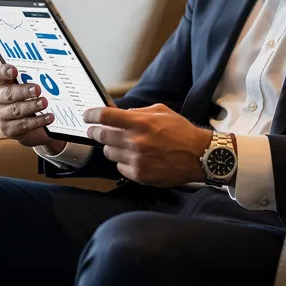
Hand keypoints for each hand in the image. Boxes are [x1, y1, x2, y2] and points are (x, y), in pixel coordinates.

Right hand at [0, 64, 65, 151]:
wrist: (35, 128)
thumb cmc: (32, 101)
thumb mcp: (32, 88)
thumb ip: (35, 79)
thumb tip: (50, 71)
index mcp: (1, 84)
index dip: (3, 71)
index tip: (14, 71)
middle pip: (8, 93)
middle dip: (23, 91)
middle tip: (37, 89)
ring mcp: (1, 116)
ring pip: (16, 110)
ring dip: (32, 106)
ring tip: (44, 103)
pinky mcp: (8, 130)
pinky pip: (23, 125)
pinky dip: (38, 121)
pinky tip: (49, 117)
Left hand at [84, 104, 211, 186]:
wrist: (198, 155)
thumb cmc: (181, 132)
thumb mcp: (161, 111)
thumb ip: (137, 111)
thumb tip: (119, 113)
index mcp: (140, 122)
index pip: (105, 116)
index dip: (91, 115)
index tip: (86, 116)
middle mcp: (135, 140)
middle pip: (101, 135)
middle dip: (95, 131)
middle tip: (95, 131)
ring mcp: (136, 159)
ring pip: (109, 152)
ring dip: (111, 147)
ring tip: (122, 145)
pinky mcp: (139, 174)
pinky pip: (119, 167)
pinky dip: (122, 162)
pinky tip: (134, 158)